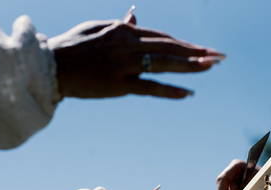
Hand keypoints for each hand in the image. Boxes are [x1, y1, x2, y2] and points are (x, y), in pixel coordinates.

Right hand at [48, 14, 224, 98]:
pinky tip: (187, 93)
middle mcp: (128, 44)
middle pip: (170, 47)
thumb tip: (135, 15)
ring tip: (212, 67)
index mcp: (123, 30)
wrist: (49, 65)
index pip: (162, 37)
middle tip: (220, 56)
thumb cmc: (72, 46)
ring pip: (165, 64)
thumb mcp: (97, 28)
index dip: (185, 44)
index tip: (203, 49)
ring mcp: (124, 64)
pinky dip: (169, 90)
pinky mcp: (118, 84)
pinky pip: (149, 87)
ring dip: (190, 66)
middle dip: (197, 52)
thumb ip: (120, 24)